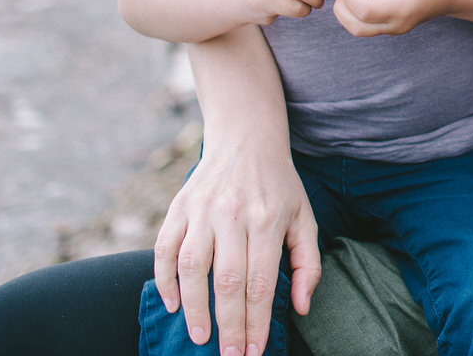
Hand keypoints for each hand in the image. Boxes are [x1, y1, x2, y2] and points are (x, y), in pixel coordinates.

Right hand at [152, 130, 320, 355]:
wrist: (246, 138)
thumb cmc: (279, 186)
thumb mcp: (304, 217)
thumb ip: (308, 263)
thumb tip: (301, 307)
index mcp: (267, 219)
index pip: (260, 282)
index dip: (257, 322)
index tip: (253, 351)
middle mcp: (232, 214)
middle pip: (226, 280)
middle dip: (227, 325)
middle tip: (229, 355)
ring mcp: (202, 209)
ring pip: (191, 267)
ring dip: (193, 308)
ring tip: (200, 337)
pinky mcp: (178, 206)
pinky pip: (164, 249)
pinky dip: (164, 280)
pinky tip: (172, 305)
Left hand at [332, 0, 454, 36]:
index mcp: (401, 10)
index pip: (364, 11)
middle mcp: (395, 25)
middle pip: (355, 26)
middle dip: (343, 5)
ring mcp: (392, 29)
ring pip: (357, 28)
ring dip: (348, 7)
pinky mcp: (389, 27)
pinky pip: (365, 23)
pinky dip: (357, 7)